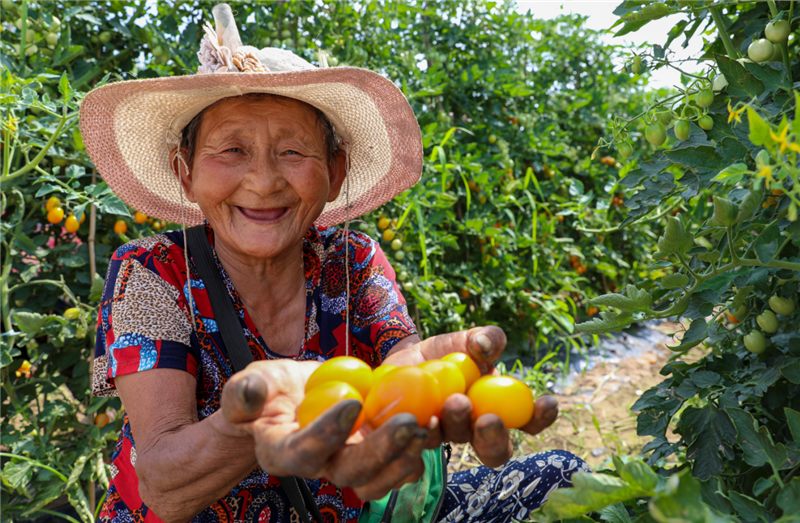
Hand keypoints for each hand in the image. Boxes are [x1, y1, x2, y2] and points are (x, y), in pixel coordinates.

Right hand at [219, 360, 432, 499]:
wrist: (293, 399)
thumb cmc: (267, 393)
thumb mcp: (248, 385)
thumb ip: (243, 393)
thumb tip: (250, 394)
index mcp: (283, 453)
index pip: (303, 452)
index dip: (327, 434)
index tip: (352, 404)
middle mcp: (320, 467)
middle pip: (352, 472)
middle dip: (382, 450)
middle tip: (409, 423)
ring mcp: (350, 463)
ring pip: (380, 477)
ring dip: (406, 455)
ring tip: (428, 426)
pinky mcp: (374, 455)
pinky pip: (398, 466)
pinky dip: (418, 450)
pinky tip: (434, 423)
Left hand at [383, 326, 559, 467]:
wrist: (409, 358)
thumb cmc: (451, 352)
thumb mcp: (471, 339)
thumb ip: (487, 338)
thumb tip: (484, 346)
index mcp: (500, 409)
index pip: (529, 422)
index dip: (541, 418)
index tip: (547, 402)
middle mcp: (476, 430)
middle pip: (494, 450)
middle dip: (494, 438)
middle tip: (489, 419)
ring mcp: (447, 435)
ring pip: (456, 439)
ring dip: (458, 423)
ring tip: (453, 402)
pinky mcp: (415, 435)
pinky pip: (419, 441)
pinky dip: (422, 430)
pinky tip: (421, 417)